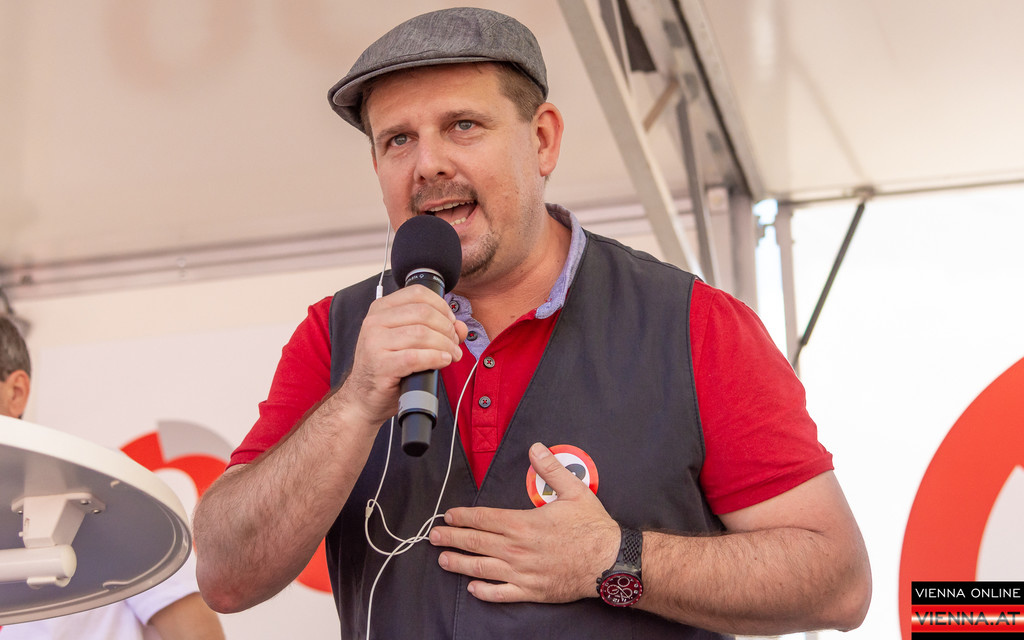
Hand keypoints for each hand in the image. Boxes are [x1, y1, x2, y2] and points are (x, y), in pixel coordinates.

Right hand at [339, 285, 467, 426]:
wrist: (363, 397)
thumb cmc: (386, 367)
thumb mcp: (408, 342)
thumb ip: (436, 329)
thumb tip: (460, 326)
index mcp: (381, 309)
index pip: (417, 293)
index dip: (441, 305)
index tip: (451, 321)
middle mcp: (374, 322)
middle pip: (423, 313)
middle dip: (446, 328)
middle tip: (454, 343)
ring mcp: (374, 342)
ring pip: (422, 334)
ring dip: (445, 345)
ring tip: (452, 355)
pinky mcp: (381, 365)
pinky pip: (416, 357)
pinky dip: (435, 358)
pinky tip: (443, 361)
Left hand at [428, 442, 620, 602]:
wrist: (609, 562)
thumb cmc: (592, 528)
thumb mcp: (574, 490)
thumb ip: (551, 469)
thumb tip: (536, 448)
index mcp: (523, 524)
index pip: (483, 518)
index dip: (463, 516)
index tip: (449, 516)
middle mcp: (517, 549)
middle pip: (475, 542)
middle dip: (451, 538)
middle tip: (434, 537)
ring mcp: (522, 572)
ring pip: (481, 568)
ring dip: (459, 563)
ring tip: (443, 560)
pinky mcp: (531, 590)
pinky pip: (501, 593)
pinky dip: (484, 591)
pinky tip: (472, 587)